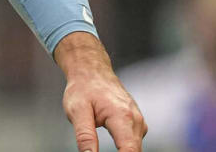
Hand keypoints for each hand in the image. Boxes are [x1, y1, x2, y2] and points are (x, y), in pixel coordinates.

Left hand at [54, 32, 145, 151]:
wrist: (91, 71)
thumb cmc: (83, 88)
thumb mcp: (76, 112)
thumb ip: (85, 136)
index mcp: (123, 116)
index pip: (129, 151)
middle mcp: (136, 119)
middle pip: (134, 151)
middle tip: (95, 150)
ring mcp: (139, 121)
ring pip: (135, 148)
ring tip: (98, 148)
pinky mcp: (137, 124)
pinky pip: (134, 142)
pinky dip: (125, 148)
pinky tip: (114, 149)